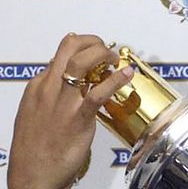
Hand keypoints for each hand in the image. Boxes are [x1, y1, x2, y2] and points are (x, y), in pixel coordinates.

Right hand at [7, 33, 133, 188]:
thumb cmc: (36, 148)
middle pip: (70, 47)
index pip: (61, 52)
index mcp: (37, 87)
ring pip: (82, 62)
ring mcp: (62, 102)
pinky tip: (127, 75)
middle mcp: (48, 89)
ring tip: (114, 59)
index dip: (83, 47)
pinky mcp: (77, 118)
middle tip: (107, 49)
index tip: (96, 50)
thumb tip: (67, 77)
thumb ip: (51, 93)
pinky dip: (116, 80)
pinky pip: (99, 92)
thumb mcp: (36, 112)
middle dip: (93, 41)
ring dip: (103, 54)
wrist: (33, 176)